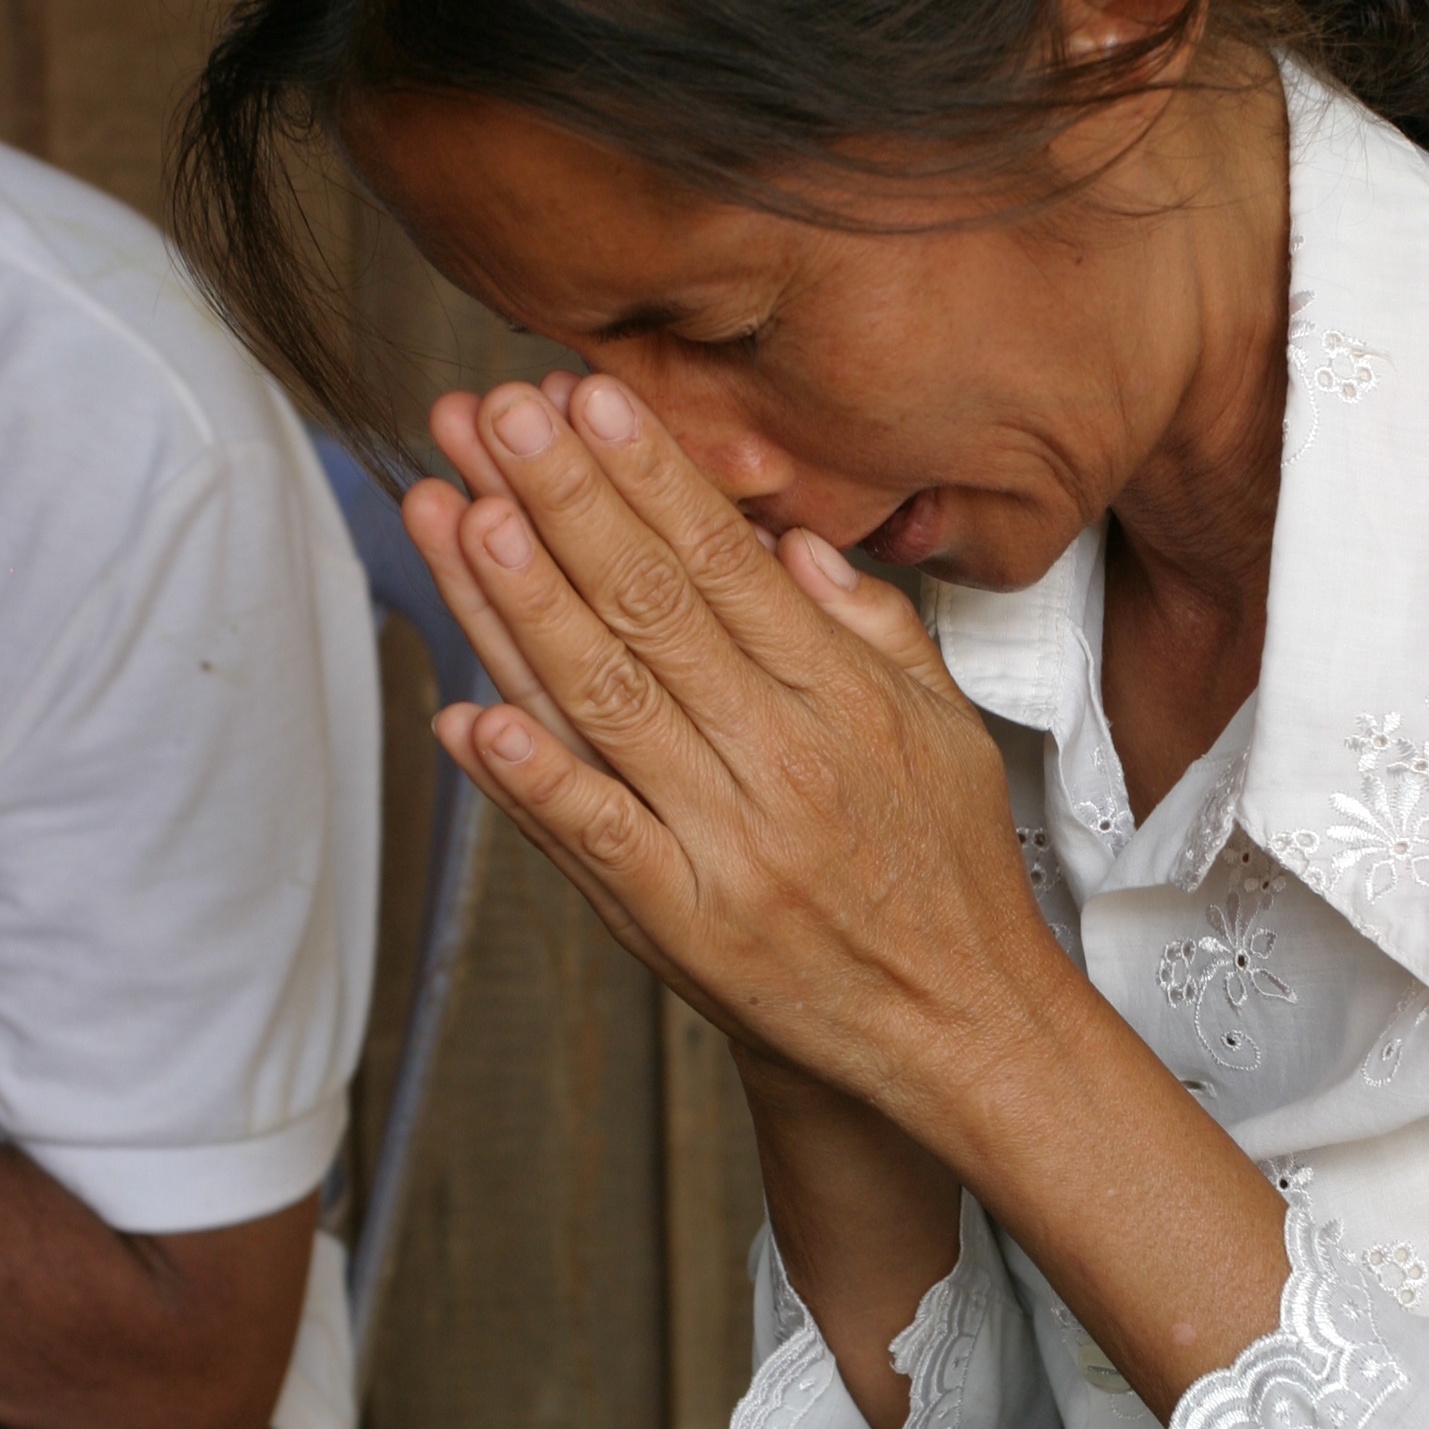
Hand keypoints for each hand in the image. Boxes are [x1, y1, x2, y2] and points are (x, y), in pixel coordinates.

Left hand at [401, 371, 1068, 1148]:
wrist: (967, 1030)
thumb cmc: (948, 878)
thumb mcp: (944, 731)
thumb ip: (872, 631)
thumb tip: (796, 544)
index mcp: (844, 699)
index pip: (726, 562)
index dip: (649, 475)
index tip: (587, 398)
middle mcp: (785, 757)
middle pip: (653, 607)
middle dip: (565, 499)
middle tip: (492, 415)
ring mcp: (730, 840)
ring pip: (607, 702)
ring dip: (524, 604)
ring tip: (461, 512)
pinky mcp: (687, 924)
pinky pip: (597, 840)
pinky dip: (532, 781)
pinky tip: (470, 716)